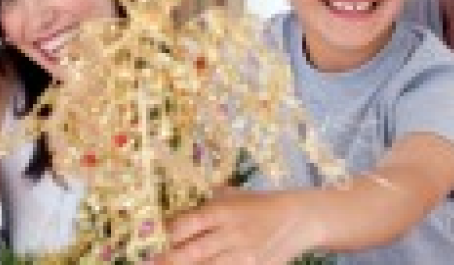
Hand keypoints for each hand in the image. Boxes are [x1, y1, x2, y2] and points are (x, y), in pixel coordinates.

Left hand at [156, 188, 320, 264]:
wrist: (300, 218)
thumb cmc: (263, 204)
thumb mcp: (237, 195)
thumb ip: (212, 201)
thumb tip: (183, 208)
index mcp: (224, 211)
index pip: (190, 223)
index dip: (171, 232)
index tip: (159, 238)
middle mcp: (231, 233)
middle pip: (195, 251)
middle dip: (172, 260)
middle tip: (152, 264)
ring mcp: (244, 255)